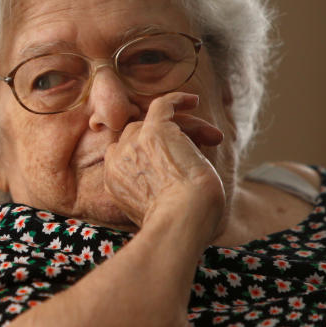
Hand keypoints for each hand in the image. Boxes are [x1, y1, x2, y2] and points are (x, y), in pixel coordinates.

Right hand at [103, 92, 225, 237]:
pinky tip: (193, 101)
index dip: (145, 153)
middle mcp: (118, 160)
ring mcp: (133, 143)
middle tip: (196, 151)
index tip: (168, 162)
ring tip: (212, 138)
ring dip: (184, 128)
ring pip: (156, 122)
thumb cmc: (178, 226)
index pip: (124, 155)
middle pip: (138, 135)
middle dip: (166, 140)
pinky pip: (163, 106)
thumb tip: (169, 189)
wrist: (179, 221)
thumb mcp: (153, 212)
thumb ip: (149, 195)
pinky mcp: (154, 131)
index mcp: (113, 181)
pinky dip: (177, 100)